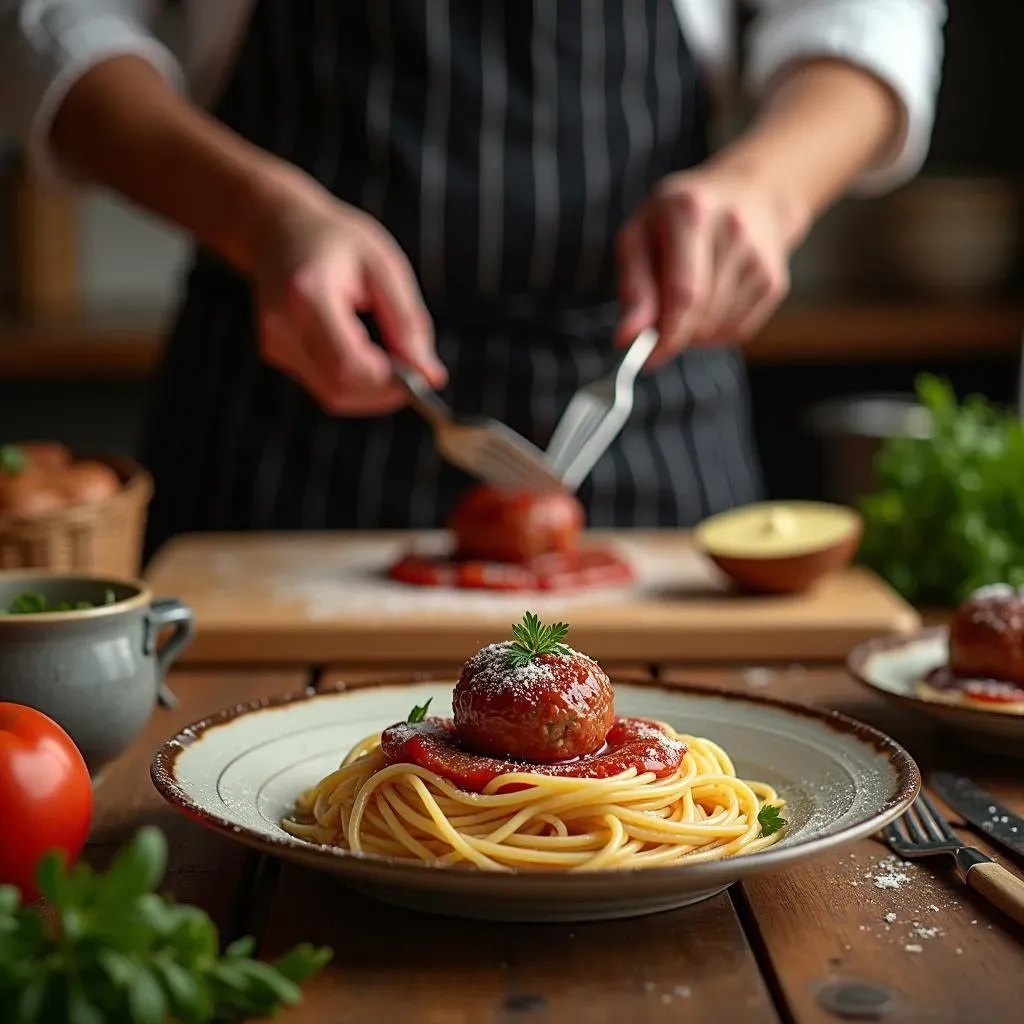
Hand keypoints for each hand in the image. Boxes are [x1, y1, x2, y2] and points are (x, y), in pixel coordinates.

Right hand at [253, 177, 443, 414]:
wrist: (277, 227)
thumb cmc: (336, 240)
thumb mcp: (384, 266)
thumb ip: (407, 323)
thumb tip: (429, 376)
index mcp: (308, 295)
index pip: (348, 365)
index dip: (388, 382)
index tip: (420, 375)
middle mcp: (283, 325)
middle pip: (340, 388)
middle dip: (384, 393)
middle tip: (414, 373)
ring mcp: (275, 343)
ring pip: (333, 395)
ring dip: (371, 391)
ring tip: (392, 359)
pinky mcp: (276, 354)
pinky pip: (324, 386)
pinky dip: (355, 382)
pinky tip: (366, 354)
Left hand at [615, 167, 806, 364]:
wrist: (748, 193)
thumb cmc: (678, 218)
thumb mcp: (639, 235)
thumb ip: (634, 288)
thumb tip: (627, 338)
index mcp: (692, 213)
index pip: (685, 293)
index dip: (667, 335)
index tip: (649, 358)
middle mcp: (734, 231)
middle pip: (702, 315)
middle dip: (675, 333)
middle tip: (658, 325)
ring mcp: (759, 258)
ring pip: (718, 329)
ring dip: (694, 332)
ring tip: (685, 301)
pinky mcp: (774, 282)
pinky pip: (737, 331)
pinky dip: (715, 331)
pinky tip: (710, 302)